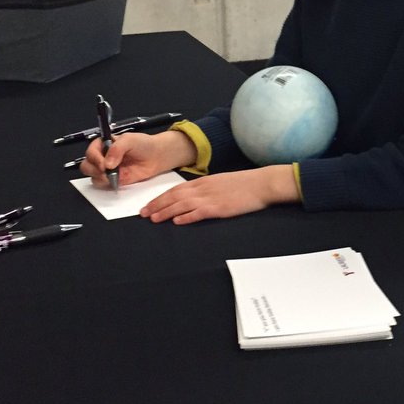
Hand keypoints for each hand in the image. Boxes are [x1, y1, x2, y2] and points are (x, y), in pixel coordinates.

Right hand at [80, 130, 195, 187]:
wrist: (156, 156)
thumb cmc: (143, 144)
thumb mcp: (129, 140)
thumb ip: (117, 148)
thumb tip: (108, 163)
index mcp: (103, 144)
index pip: (90, 152)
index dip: (95, 158)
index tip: (103, 164)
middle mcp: (102, 157)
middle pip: (86, 165)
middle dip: (94, 170)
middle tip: (105, 171)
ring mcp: (107, 170)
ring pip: (93, 177)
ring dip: (100, 178)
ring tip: (113, 176)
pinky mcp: (113, 180)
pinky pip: (104, 185)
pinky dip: (108, 185)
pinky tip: (117, 181)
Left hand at [140, 165, 298, 224]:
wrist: (261, 184)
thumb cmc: (243, 185)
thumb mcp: (220, 183)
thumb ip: (206, 189)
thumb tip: (192, 198)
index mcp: (203, 182)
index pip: (175, 189)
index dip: (160, 197)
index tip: (148, 205)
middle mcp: (203, 189)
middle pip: (174, 197)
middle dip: (156, 205)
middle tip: (143, 213)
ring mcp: (210, 198)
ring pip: (181, 204)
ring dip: (165, 211)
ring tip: (153, 218)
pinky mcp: (218, 208)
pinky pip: (198, 213)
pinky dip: (186, 217)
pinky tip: (177, 221)